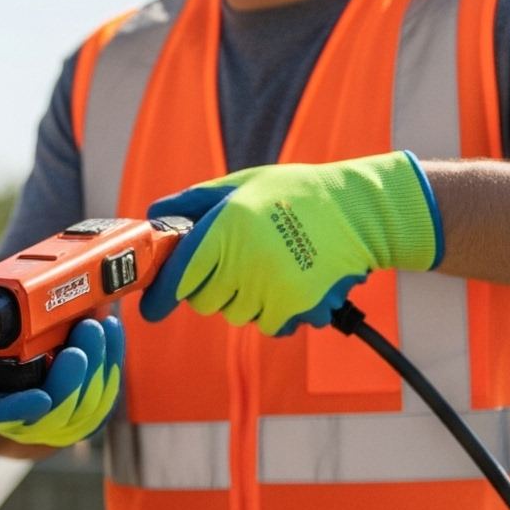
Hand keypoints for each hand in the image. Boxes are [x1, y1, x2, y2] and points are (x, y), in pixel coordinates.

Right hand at [0, 279, 123, 445]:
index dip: (21, 409)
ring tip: (97, 325)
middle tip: (82, 332)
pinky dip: (111, 363)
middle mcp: (23, 421)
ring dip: (98, 364)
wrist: (19, 377)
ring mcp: (57, 422)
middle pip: (55, 411)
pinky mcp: (86, 415)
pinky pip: (105, 397)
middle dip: (73, 375)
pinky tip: (110, 332)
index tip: (42, 396)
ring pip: (86, 405)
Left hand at [138, 152, 443, 335]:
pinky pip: (269, 325)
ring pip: (236, 314)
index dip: (160, 296)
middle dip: (209, 286)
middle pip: (204, 301)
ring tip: (268, 265)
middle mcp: (245, 262)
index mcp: (225, 229)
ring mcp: (272, 288)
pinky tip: (286, 282)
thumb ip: (193, 203)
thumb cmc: (295, 193)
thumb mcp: (240, 184)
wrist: (358, 212)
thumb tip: (155, 216)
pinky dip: (273, 311)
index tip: (151, 308)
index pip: (178, 277)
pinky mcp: (297, 308)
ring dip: (244, 298)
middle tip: (233, 263)